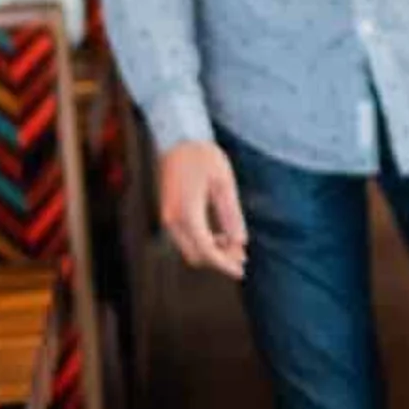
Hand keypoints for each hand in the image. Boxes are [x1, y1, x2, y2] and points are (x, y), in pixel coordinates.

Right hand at [157, 140, 249, 278]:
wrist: (177, 137)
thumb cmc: (203, 156)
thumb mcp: (224, 185)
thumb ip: (231, 216)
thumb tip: (240, 242)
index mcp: (188, 214)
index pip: (206, 251)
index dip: (224, 264)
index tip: (240, 271)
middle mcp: (173, 220)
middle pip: (196, 255)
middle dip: (219, 259)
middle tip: (241, 256)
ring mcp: (167, 216)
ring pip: (189, 248)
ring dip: (210, 251)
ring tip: (233, 244)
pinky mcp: (168, 211)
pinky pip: (185, 237)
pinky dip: (202, 241)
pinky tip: (219, 234)